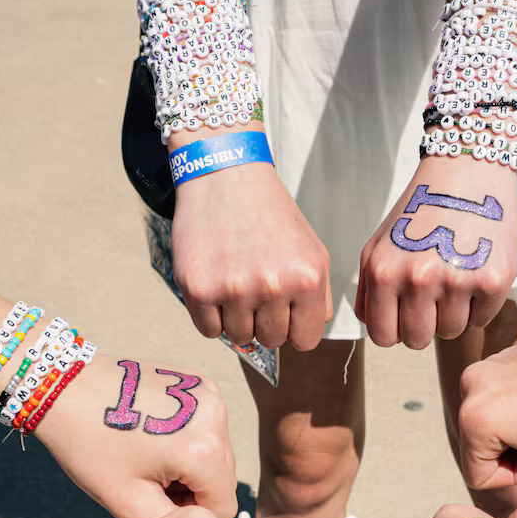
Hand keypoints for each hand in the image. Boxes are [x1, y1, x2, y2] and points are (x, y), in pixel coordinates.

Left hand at [35, 353, 238, 517]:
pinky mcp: (198, 381)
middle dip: (190, 485)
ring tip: (147, 452)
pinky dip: (185, 435)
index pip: (224, 506)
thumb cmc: (88, 445)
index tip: (152, 495)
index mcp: (203, 450)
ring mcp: (209, 393)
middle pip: (223, 478)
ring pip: (217, 452)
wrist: (65, 388)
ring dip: (189, 461)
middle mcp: (216, 417)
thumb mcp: (128, 503)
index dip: (188, 510)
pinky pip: (207, 426)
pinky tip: (151, 430)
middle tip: (145, 474)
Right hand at [171, 159, 331, 350]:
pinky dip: (211, 316)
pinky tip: (216, 286)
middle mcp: (272, 286)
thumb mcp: (312, 251)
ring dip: (237, 318)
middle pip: (272, 340)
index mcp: (307, 278)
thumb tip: (307, 334)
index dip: (295, 327)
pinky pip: (209, 331)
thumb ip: (318, 298)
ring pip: (239, 337)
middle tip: (257, 287)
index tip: (286, 308)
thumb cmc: (270, 215)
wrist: (225, 177)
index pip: (306, 340)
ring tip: (236, 282)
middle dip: (266, 320)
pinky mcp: (198, 289)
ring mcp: (233, 289)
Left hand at [356, 157, 516, 348]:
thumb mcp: (378, 245)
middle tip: (433, 296)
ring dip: (453, 313)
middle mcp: (419, 279)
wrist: (467, 172)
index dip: (395, 329)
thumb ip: (369, 291)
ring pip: (452, 332)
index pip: (383, 336)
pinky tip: (475, 271)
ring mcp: (459, 281)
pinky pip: (481, 319)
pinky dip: (479, 304)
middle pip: (418, 340)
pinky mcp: (494, 280)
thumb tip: (378, 329)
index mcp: (385, 271)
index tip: (404, 314)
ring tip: (455, 276)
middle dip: (425, 324)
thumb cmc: (421, 210)